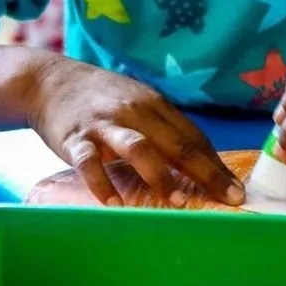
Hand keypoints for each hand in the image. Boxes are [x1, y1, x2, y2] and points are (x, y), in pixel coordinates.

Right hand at [25, 56, 243, 205]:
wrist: (48, 81)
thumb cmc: (100, 100)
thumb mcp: (137, 103)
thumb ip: (163, 129)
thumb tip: (198, 163)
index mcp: (155, 105)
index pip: (193, 137)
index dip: (216, 164)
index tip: (237, 190)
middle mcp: (134, 112)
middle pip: (176, 143)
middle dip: (205, 173)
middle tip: (227, 198)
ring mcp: (104, 124)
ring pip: (139, 148)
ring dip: (161, 175)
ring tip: (178, 202)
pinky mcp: (75, 138)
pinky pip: (90, 162)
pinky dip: (103, 184)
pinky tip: (115, 204)